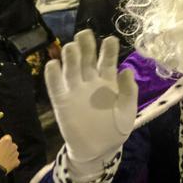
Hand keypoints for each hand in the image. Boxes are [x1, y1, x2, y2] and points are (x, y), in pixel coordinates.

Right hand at [0, 135, 18, 173]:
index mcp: (7, 141)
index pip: (7, 137)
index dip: (2, 141)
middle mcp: (13, 146)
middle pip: (11, 145)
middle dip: (6, 147)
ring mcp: (16, 154)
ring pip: (13, 152)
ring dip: (9, 154)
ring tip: (1, 159)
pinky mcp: (17, 162)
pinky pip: (14, 160)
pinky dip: (11, 161)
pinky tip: (5, 164)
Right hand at [45, 32, 137, 165]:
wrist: (98, 149)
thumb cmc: (115, 128)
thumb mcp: (127, 110)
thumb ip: (128, 91)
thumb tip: (126, 70)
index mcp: (108, 81)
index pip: (107, 61)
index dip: (108, 50)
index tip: (110, 39)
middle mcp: (90, 82)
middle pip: (87, 60)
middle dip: (86, 46)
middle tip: (85, 34)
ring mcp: (75, 91)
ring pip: (71, 69)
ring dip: (70, 58)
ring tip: (71, 47)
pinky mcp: (62, 102)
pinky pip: (56, 87)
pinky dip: (53, 76)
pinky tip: (53, 65)